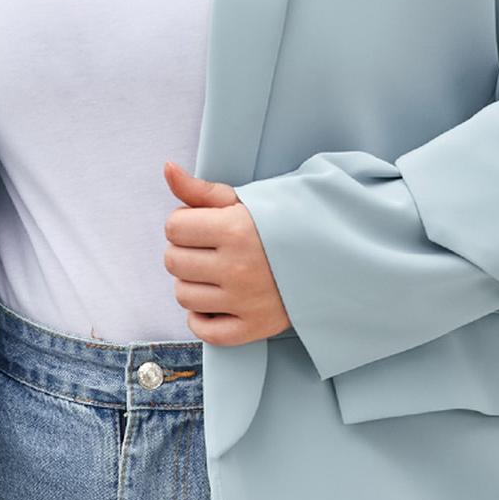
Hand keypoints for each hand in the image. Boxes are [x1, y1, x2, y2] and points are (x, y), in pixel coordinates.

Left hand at [161, 160, 290, 345]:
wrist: (331, 257)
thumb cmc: (283, 225)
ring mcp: (245, 301)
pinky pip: (205, 330)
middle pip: (173, 262)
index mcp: (236, 230)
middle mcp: (238, 268)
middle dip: (185, 251)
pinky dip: (202, 318)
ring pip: (183, 296)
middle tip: (209, 248)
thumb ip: (201, 190)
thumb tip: (167, 168)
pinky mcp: (254, 327)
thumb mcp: (244, 200)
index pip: (174, 227)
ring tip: (215, 273)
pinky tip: (216, 301)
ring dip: (192, 284)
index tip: (203, 225)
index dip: (184, 223)